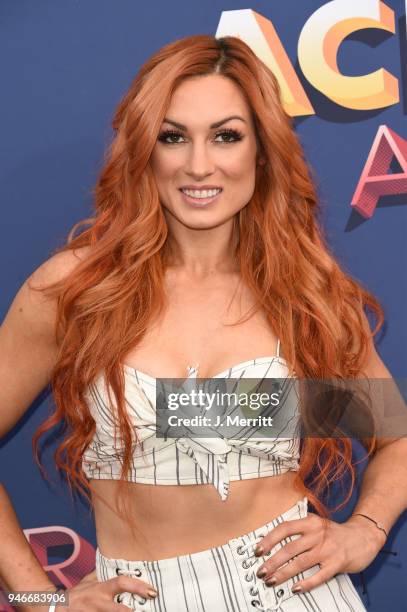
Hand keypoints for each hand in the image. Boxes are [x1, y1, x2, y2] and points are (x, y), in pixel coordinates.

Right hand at [27, 568, 157, 611]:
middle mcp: (98, 603)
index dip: (137, 586)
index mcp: (100, 589)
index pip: (121, 583)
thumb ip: (101, 573)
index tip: (152, 590)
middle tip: (151, 610)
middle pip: (119, 611)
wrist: (53, 608)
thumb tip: (115, 560)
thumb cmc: (75, 594)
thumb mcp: (88, 581)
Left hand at [253, 511, 385, 593]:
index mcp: (310, 522)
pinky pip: (319, 576)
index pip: (284, 529)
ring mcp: (328, 549)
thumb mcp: (317, 524)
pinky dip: (306, 583)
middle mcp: (317, 534)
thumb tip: (274, 543)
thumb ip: (300, 531)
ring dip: (284, 573)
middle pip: (289, 548)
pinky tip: (295, 588)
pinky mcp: (337, 563)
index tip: (258, 551)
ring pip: (300, 563)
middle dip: (272, 562)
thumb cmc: (335, 533)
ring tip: (272, 581)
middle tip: (261, 572)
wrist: (363, 536)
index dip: (269, 540)